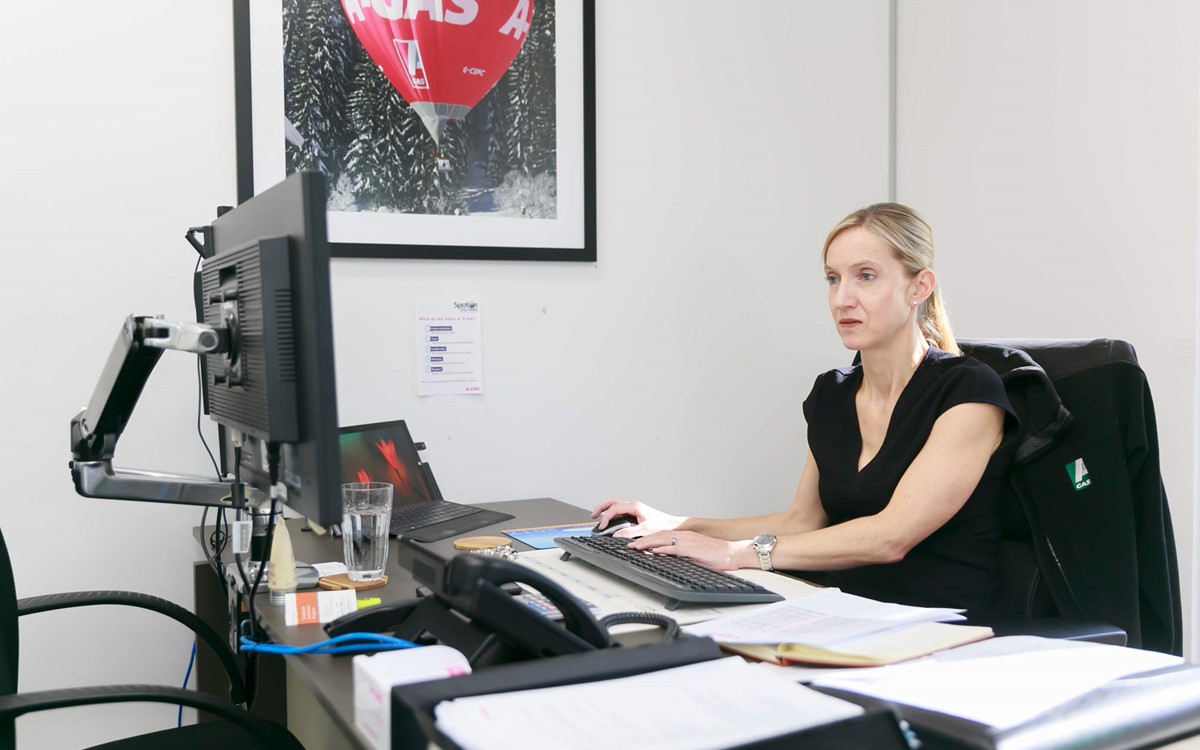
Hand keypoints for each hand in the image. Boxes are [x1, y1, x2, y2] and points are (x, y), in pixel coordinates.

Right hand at [590, 498, 684, 537]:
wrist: (672, 525)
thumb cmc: (662, 526)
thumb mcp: (645, 530)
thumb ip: (629, 533)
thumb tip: (616, 536)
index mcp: (634, 506)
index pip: (614, 509)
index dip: (606, 518)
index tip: (602, 526)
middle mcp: (633, 505)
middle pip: (612, 502)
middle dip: (601, 507)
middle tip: (593, 515)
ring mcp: (634, 508)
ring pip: (615, 505)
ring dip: (606, 509)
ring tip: (598, 516)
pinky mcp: (635, 513)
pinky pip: (620, 510)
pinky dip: (612, 513)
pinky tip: (610, 521)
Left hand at [628, 530, 745, 570]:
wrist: (732, 553)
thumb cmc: (716, 554)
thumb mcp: (694, 553)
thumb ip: (680, 554)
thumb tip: (665, 558)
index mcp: (684, 537)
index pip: (661, 535)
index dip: (646, 539)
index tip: (634, 543)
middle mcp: (683, 536)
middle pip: (658, 535)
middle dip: (641, 540)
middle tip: (628, 544)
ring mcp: (687, 541)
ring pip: (663, 540)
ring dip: (647, 543)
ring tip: (635, 547)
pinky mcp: (692, 549)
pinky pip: (675, 548)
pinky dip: (663, 550)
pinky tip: (654, 552)